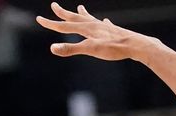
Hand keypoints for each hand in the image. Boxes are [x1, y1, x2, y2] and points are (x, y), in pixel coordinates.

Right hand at [36, 2, 158, 61]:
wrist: (137, 46)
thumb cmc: (114, 48)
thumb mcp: (90, 49)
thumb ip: (71, 49)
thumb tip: (52, 48)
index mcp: (87, 28)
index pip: (64, 26)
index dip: (51, 24)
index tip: (38, 19)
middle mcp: (95, 25)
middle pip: (76, 17)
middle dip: (64, 13)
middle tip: (54, 5)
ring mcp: (105, 28)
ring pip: (91, 19)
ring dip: (83, 13)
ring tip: (80, 7)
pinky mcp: (115, 32)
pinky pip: (106, 25)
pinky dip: (102, 23)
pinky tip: (105, 22)